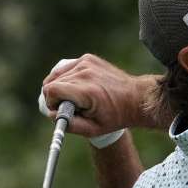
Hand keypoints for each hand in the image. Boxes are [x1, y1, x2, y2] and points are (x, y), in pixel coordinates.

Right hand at [39, 55, 159, 135]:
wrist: (135, 98)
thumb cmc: (115, 116)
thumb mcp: (93, 129)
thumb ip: (70, 125)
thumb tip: (52, 114)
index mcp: (87, 91)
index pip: (51, 90)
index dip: (51, 103)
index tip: (61, 110)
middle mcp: (85, 73)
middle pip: (51, 83)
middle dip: (56, 97)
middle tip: (71, 106)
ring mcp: (86, 62)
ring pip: (56, 75)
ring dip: (60, 87)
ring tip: (75, 98)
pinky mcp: (87, 58)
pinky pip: (66, 68)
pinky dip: (67, 78)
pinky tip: (78, 87)